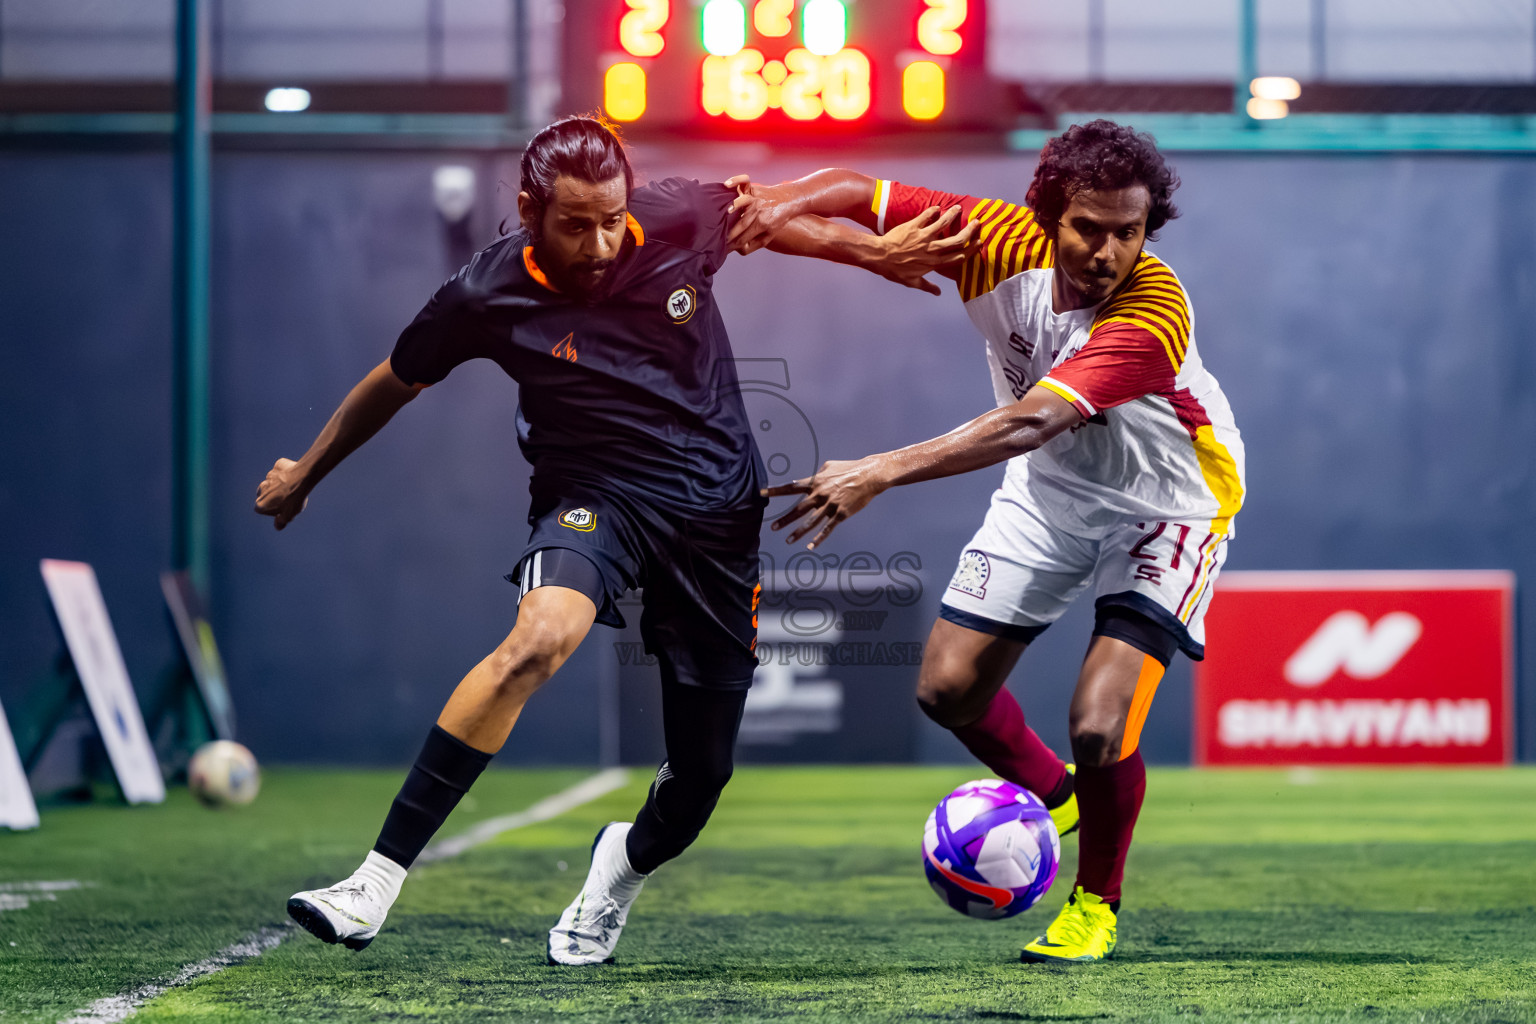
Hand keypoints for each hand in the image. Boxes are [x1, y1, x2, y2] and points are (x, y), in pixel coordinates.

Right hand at [255, 458, 308, 530]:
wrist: (301, 478)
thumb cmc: (294, 499)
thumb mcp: (289, 516)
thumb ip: (281, 522)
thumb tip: (278, 526)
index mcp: (260, 503)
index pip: (262, 510)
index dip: (272, 511)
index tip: (282, 510)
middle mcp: (261, 489)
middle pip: (266, 495)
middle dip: (275, 497)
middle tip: (289, 498)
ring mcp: (270, 476)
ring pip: (274, 482)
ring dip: (281, 485)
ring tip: (294, 488)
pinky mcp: (278, 466)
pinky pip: (282, 470)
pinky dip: (287, 473)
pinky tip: (295, 476)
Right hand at [724, 174, 799, 254]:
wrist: (789, 201)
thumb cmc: (776, 220)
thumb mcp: (768, 236)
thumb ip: (753, 244)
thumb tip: (737, 249)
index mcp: (762, 225)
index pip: (743, 237)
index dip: (731, 243)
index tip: (721, 246)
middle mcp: (758, 211)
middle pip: (741, 222)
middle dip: (729, 231)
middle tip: (716, 235)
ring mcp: (755, 198)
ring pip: (743, 201)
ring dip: (734, 206)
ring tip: (725, 212)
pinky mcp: (753, 188)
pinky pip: (744, 181)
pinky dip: (736, 180)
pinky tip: (726, 185)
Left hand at [761, 455, 890, 548]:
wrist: (869, 475)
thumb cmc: (850, 468)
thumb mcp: (829, 466)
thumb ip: (817, 474)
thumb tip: (808, 478)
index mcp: (815, 482)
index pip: (791, 487)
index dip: (776, 490)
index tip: (762, 493)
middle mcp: (820, 495)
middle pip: (798, 509)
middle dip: (784, 519)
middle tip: (773, 527)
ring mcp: (830, 505)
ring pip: (811, 522)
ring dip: (798, 532)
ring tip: (788, 540)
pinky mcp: (841, 514)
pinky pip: (827, 529)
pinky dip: (819, 539)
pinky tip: (811, 546)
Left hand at [870, 205, 977, 295]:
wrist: (879, 257)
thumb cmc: (894, 271)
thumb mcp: (912, 282)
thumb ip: (927, 286)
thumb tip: (938, 293)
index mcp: (934, 263)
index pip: (958, 256)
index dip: (971, 250)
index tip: (979, 243)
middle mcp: (931, 249)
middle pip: (956, 239)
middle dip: (969, 231)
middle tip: (977, 222)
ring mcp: (923, 237)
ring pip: (943, 223)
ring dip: (953, 215)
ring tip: (958, 208)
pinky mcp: (913, 226)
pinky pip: (926, 216)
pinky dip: (933, 211)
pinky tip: (937, 208)